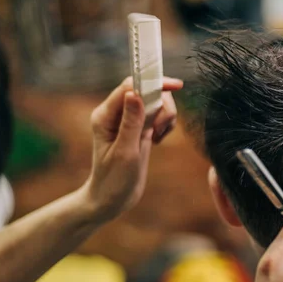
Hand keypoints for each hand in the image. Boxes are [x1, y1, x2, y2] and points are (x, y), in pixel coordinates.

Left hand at [81, 77, 182, 220]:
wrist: (112, 199)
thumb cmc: (114, 180)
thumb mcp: (125, 152)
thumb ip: (131, 122)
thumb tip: (135, 93)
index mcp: (105, 115)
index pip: (130, 86)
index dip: (153, 82)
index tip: (176, 86)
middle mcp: (116, 113)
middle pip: (147, 90)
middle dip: (162, 106)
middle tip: (158, 131)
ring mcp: (129, 119)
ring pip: (156, 102)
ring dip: (165, 116)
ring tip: (157, 137)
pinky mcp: (139, 127)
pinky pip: (158, 114)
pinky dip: (165, 124)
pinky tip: (158, 140)